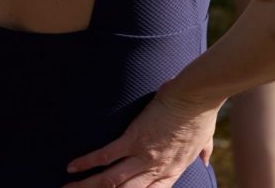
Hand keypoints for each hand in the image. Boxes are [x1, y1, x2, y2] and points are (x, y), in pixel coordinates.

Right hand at [62, 91, 217, 187]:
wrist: (196, 96)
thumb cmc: (201, 114)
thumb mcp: (204, 140)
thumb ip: (202, 153)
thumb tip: (206, 159)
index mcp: (171, 171)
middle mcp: (155, 169)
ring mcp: (143, 156)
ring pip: (110, 180)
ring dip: (87, 186)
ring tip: (68, 187)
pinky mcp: (134, 138)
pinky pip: (106, 155)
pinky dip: (88, 162)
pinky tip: (72, 167)